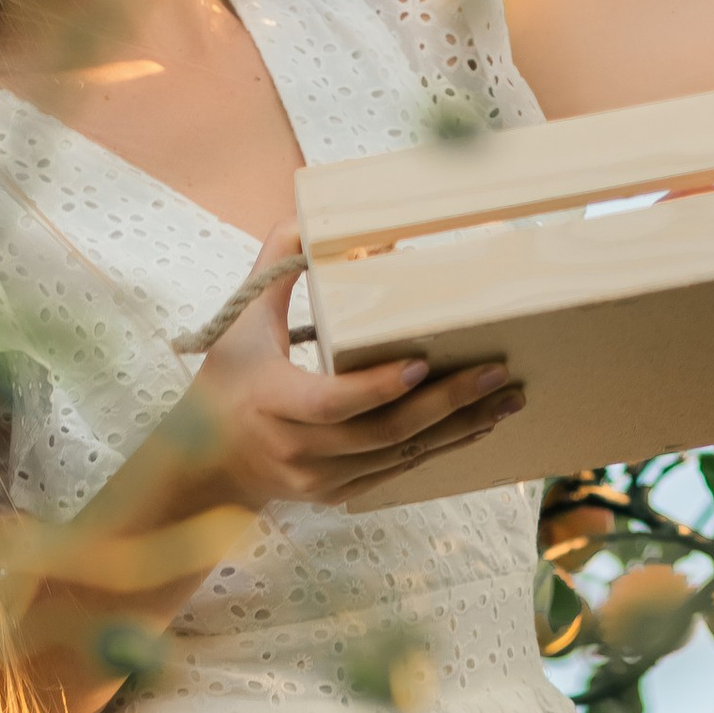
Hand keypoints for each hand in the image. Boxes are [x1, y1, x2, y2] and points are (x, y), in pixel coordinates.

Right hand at [175, 241, 525, 506]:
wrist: (208, 466)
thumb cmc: (225, 385)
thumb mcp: (239, 326)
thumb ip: (273, 270)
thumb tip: (305, 218)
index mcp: (272, 403)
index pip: (332, 404)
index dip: (378, 388)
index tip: (423, 361)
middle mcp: (299, 450)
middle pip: (382, 433)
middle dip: (446, 404)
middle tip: (496, 374)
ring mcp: (321, 479)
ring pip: (400, 457)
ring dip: (458, 429)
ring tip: (505, 400)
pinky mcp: (338, 495)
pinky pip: (398, 474)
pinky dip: (440, 450)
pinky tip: (477, 427)